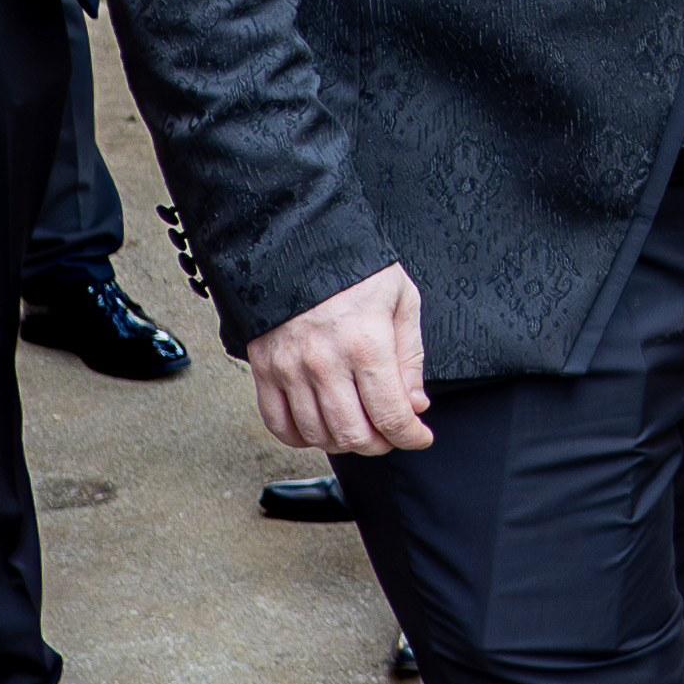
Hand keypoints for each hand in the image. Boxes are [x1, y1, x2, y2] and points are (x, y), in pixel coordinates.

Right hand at [249, 262, 433, 454]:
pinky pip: (278, 423)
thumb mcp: (402, 300)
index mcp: (367, 344)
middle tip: (390, 433)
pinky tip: (320, 427)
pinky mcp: (264, 368)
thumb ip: (410, 357)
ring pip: (317, 434)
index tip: (420, 436)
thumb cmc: (355, 268)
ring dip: (343, 442)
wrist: (298, 240)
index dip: (412, 436)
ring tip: (359, 427)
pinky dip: (300, 437)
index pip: (392, 416)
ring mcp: (290, 368)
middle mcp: (326, 362)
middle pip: (354, 434)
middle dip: (380, 443)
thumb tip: (415, 404)